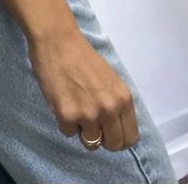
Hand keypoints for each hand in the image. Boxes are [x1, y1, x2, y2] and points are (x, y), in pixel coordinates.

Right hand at [28, 26, 139, 151]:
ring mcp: (88, 114)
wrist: (58, 42)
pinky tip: (63, 102)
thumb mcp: (112, 80)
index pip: (130, 137)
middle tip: (92, 126)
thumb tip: (116, 128)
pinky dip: (65, 122)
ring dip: (83, 130)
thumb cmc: (84, 57)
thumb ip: (117, 103)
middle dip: (103, 139)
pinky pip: (68, 132)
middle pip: (112, 145)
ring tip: (76, 109)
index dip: (120, 139)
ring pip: (90, 142)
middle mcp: (109, 109)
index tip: (111, 135)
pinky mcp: (67, 115)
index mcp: (124, 99)